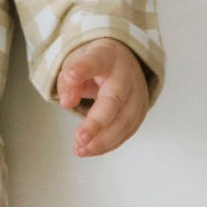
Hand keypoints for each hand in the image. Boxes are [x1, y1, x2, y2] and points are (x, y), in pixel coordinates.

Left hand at [56, 38, 149, 157]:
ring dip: (103, 140)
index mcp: (107, 56)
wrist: (123, 62)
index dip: (83, 69)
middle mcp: (126, 76)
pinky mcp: (139, 113)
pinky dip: (108, 144)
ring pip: (125, 121)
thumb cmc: (96, 63)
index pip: (96, 61)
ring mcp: (137, 96)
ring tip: (80, 149)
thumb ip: (68, 81)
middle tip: (81, 137)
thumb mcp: (76, 63)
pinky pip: (126, 132)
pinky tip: (91, 150)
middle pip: (115, 99)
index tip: (70, 75)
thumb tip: (66, 102)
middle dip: (98, 121)